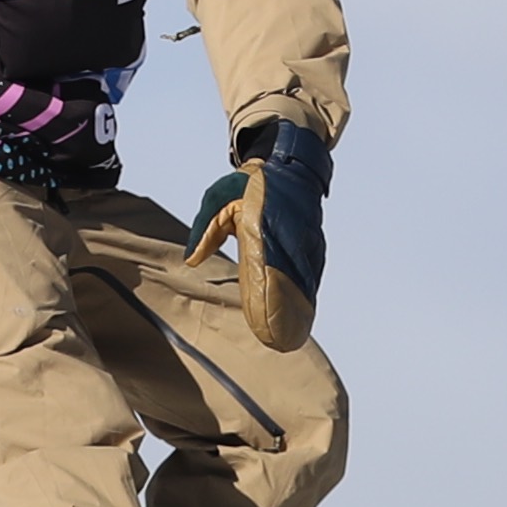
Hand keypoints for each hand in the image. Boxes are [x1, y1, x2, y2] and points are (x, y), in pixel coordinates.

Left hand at [186, 116, 329, 350]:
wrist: (290, 164)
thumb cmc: (250, 185)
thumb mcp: (220, 198)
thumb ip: (206, 229)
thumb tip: (192, 259)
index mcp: (262, 223)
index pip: (263, 266)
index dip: (265, 296)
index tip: (261, 319)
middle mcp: (288, 235)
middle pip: (287, 281)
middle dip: (282, 312)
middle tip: (276, 342)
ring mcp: (305, 241)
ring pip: (302, 281)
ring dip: (298, 310)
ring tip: (289, 339)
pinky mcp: (314, 245)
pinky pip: (310, 275)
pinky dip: (305, 298)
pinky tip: (302, 319)